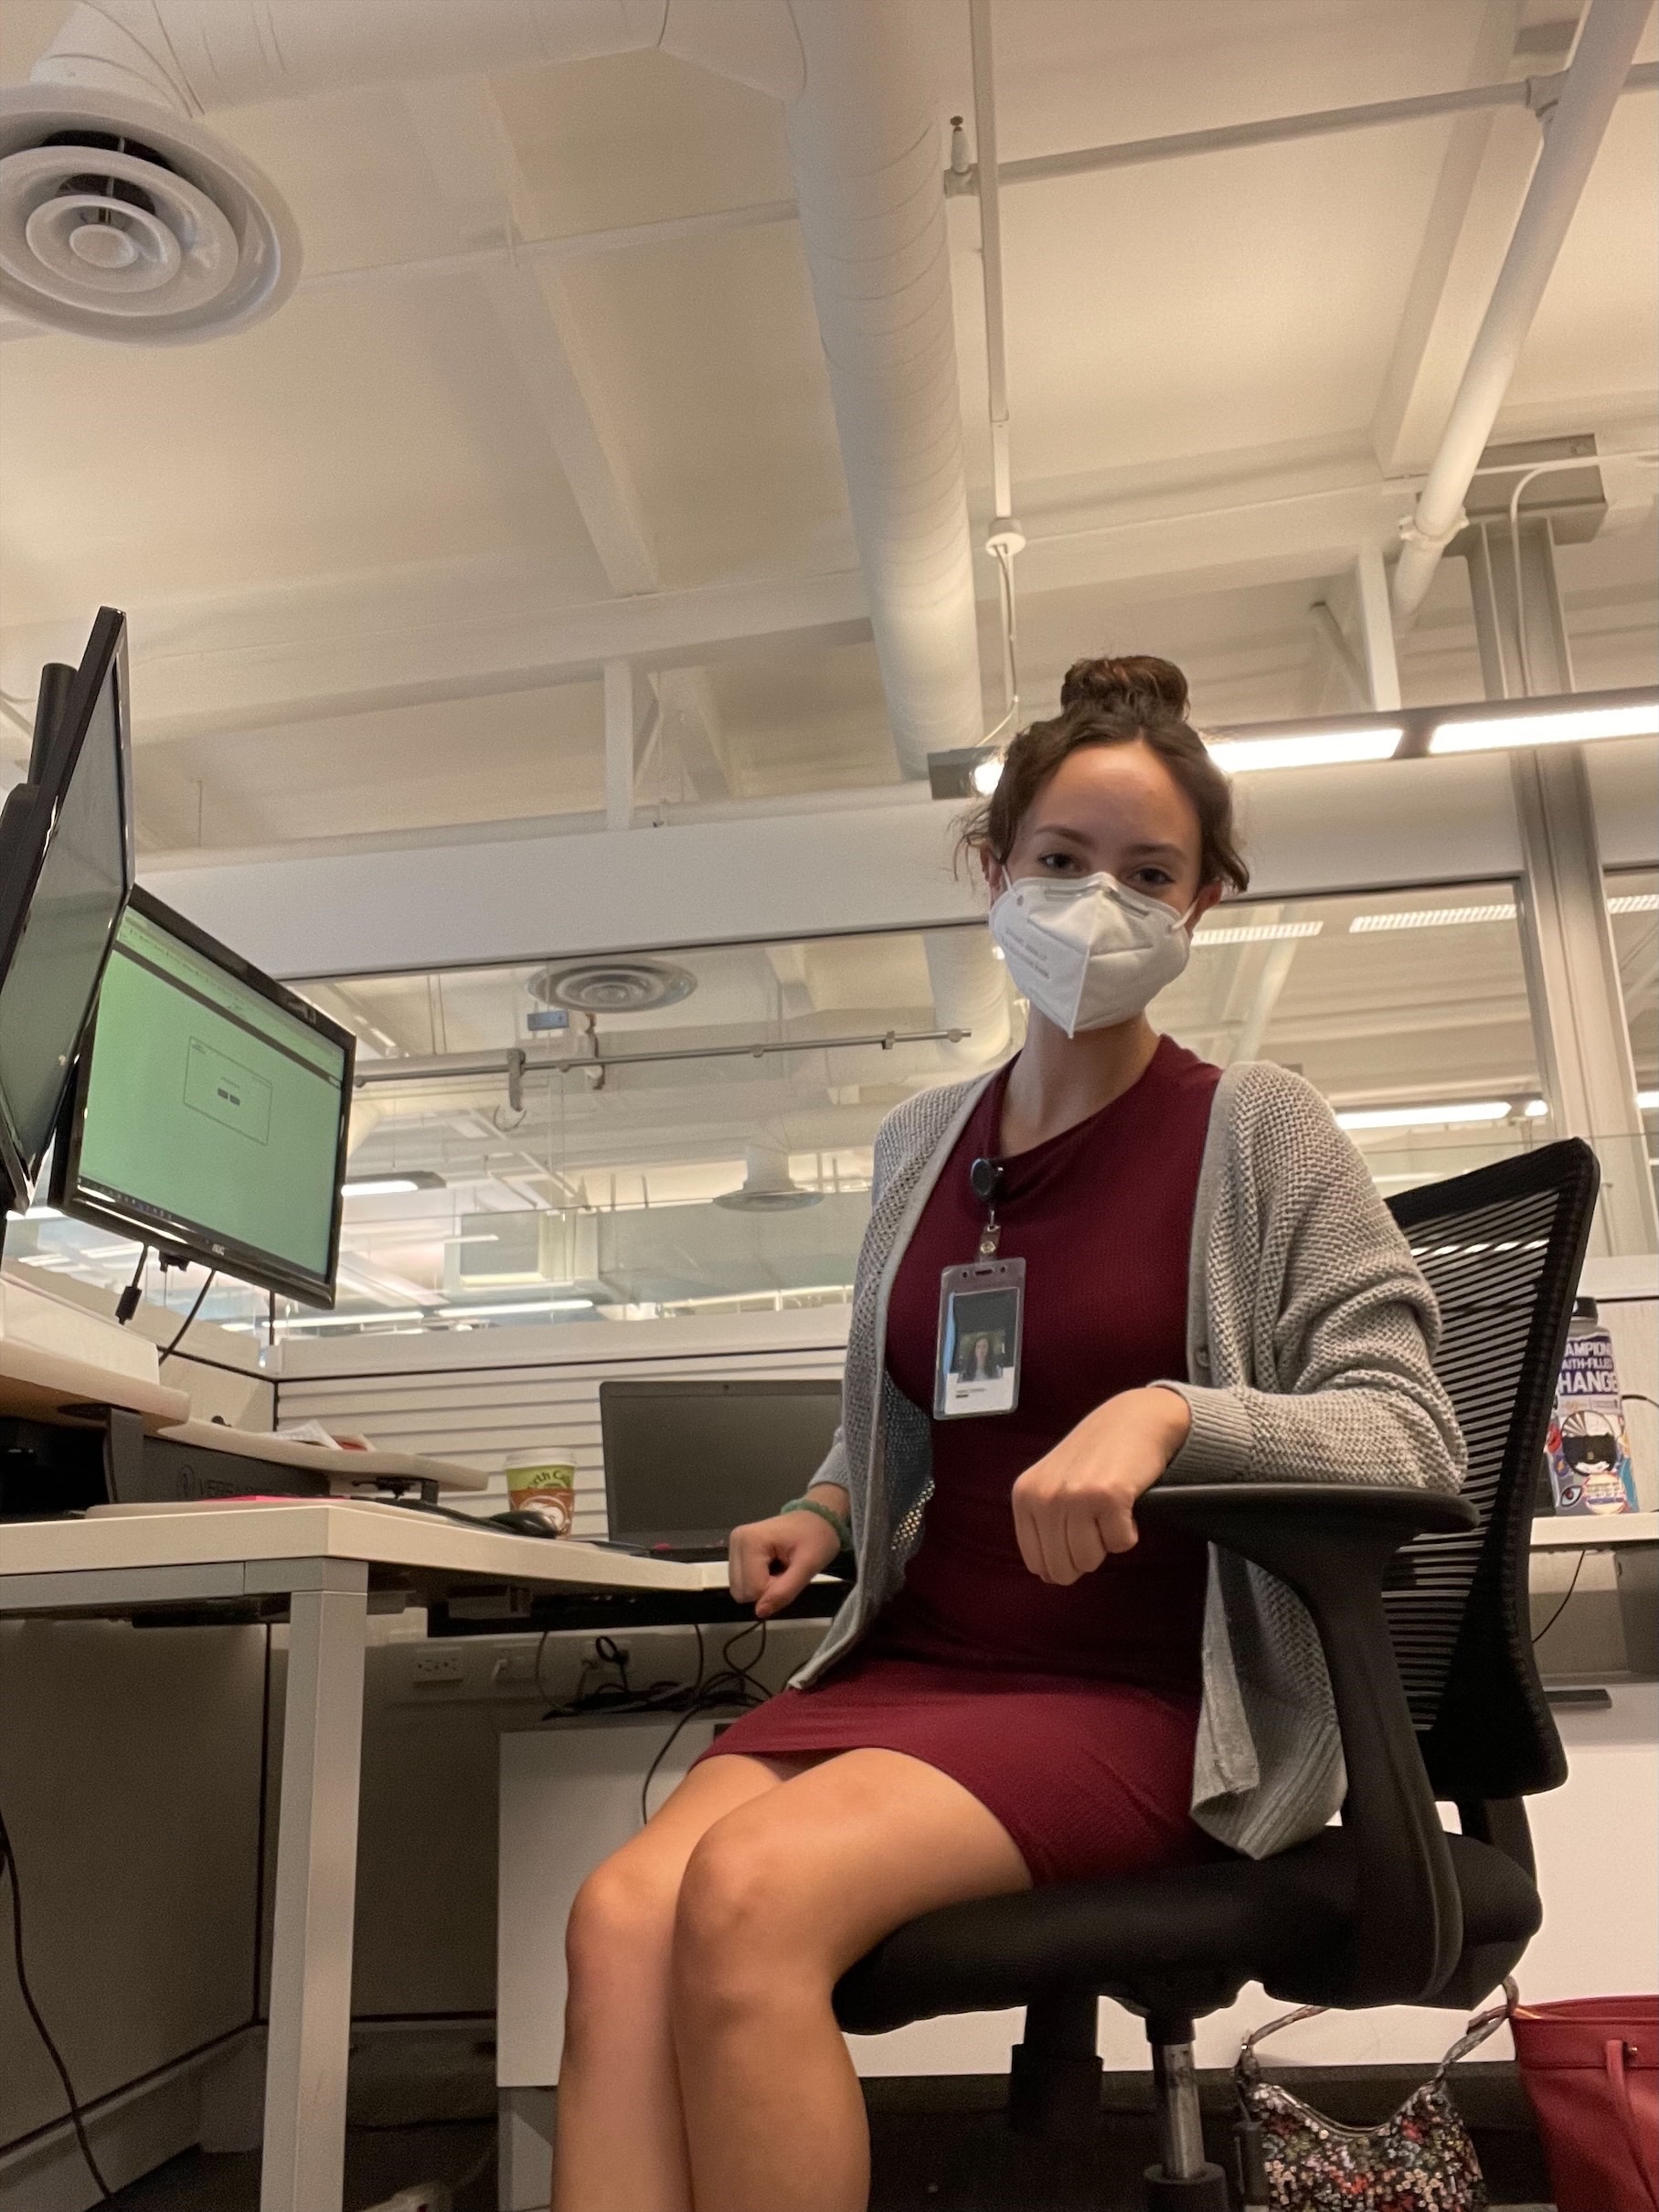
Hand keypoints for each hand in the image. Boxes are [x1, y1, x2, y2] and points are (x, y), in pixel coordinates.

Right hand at [729, 1507, 844, 1618]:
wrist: (817, 1517)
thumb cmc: (817, 1538)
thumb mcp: (809, 1565)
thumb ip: (785, 1590)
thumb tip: (759, 1612)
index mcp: (751, 1541)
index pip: (753, 1589)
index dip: (775, 1590)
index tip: (792, 1574)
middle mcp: (736, 1541)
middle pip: (742, 1591)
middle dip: (766, 1590)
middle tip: (787, 1573)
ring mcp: (734, 1545)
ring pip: (740, 1590)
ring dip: (762, 1587)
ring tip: (780, 1569)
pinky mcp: (736, 1551)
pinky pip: (742, 1582)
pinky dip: (758, 1582)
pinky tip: (772, 1568)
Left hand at [1011, 1386, 1191, 1584]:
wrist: (1134, 1418)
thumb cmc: (1096, 1456)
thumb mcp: (1052, 1483)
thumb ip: (1043, 1525)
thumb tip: (1047, 1576)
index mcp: (1024, 1496)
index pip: (1036, 1562)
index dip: (1063, 1558)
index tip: (1078, 1532)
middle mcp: (1044, 1496)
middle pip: (1062, 1569)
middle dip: (1086, 1555)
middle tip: (1097, 1521)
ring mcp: (1075, 1495)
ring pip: (1090, 1560)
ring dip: (1107, 1541)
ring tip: (1108, 1508)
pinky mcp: (1109, 1496)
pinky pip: (1120, 1544)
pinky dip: (1129, 1531)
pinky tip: (1125, 1503)